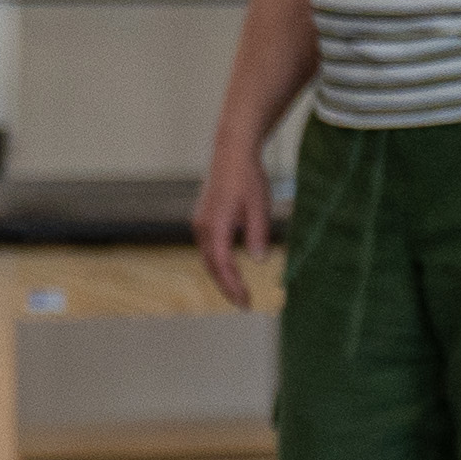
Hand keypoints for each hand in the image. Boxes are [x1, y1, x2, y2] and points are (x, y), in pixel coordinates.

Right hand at [196, 142, 277, 302]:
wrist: (231, 154)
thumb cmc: (248, 179)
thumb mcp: (259, 207)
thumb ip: (257, 235)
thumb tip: (258, 261)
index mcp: (215, 225)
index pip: (222, 264)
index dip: (233, 285)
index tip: (246, 302)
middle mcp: (202, 227)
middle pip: (212, 266)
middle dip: (226, 287)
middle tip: (244, 305)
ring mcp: (200, 223)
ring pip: (208, 258)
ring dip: (222, 277)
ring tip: (238, 292)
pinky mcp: (204, 220)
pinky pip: (209, 249)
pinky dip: (218, 264)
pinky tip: (231, 270)